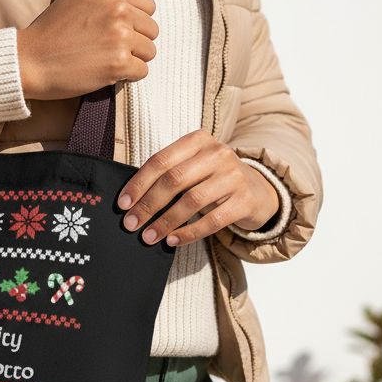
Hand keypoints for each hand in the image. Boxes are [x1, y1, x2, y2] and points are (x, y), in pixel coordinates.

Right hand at [16, 0, 157, 100]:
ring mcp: (120, 36)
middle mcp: (118, 9)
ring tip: (108, 60)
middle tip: (110, 48)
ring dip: (133, 59)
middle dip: (136, 41)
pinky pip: (142, 71)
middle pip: (152, 29)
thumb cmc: (50, 30)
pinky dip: (128, 76)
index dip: (136, 21)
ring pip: (150, 51)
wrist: (29, 60)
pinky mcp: (119, 63)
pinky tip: (107, 73)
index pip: (149, 5)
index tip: (117, 30)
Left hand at [116, 130, 280, 246]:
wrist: (259, 190)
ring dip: (165, 222)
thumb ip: (169, 174)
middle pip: (174, 180)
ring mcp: (234, 176)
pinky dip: (188, 233)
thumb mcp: (194, 167)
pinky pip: (212, 220)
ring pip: (191, 201)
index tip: (123, 204)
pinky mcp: (245, 200)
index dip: (139, 183)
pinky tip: (172, 240)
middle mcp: (218, 154)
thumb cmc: (214, 179)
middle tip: (131, 224)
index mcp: (199, 140)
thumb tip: (132, 201)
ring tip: (148, 236)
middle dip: (148, 204)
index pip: (161, 161)